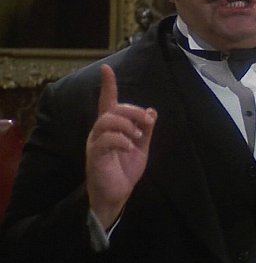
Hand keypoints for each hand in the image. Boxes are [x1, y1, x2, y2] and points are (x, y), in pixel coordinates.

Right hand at [86, 64, 155, 228]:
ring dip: (127, 125)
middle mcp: (100, 131)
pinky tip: (131, 146)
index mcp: (112, 127)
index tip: (106, 69)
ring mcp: (96, 143)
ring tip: (138, 137)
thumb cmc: (125, 168)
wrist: (117, 194)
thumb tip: (152, 111)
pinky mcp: (95, 155)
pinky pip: (106, 140)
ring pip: (107, 121)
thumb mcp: (142, 147)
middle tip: (147, 121)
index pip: (108, 101)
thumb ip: (146, 130)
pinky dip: (122, 139)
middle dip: (133, 111)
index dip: (108, 85)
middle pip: (113, 109)